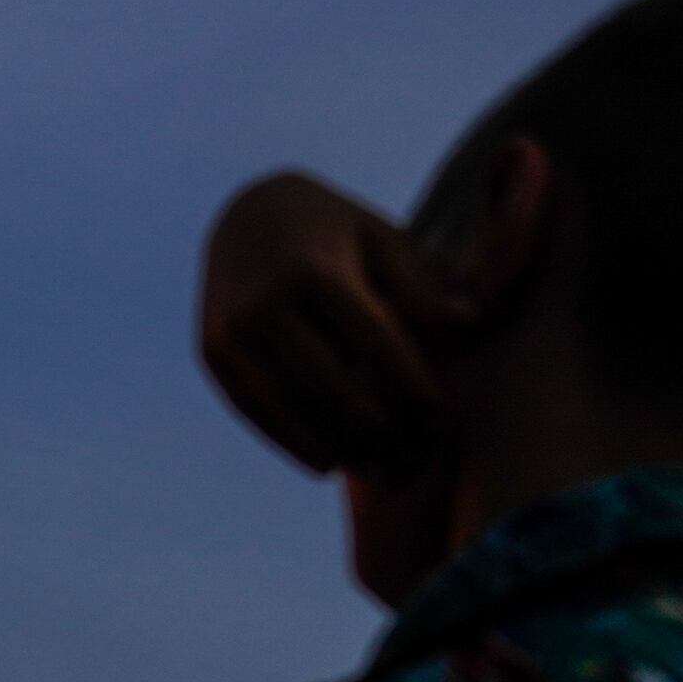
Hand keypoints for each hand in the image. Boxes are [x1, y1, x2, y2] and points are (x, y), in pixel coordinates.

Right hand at [197, 172, 460, 476]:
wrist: (248, 212)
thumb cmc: (336, 231)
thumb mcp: (382, 239)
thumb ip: (422, 284)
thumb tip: (472, 322)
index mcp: (315, 268)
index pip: (374, 342)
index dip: (410, 386)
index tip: (440, 419)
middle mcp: (264, 301)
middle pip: (331, 385)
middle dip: (379, 430)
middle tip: (415, 458)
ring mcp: (231, 330)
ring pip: (291, 407)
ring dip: (339, 447)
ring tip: (380, 469)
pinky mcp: (211, 353)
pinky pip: (255, 411)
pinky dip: (292, 442)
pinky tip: (329, 463)